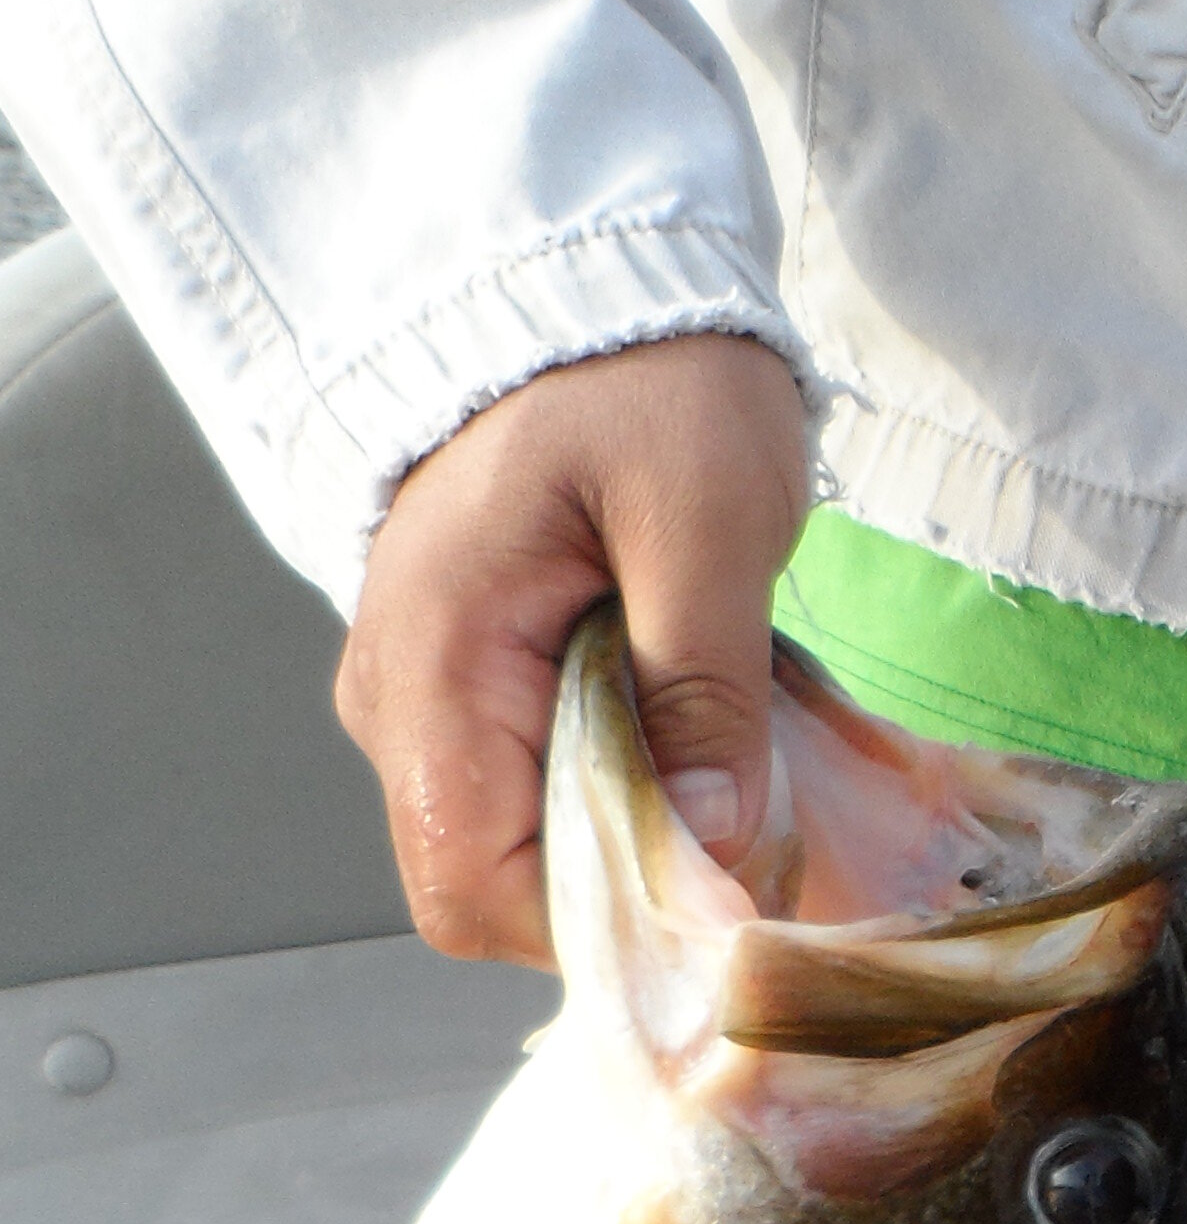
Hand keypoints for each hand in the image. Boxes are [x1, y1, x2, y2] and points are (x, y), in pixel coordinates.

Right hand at [335, 333, 811, 965]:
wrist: (601, 295)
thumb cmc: (650, 383)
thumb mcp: (709, 519)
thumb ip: (704, 688)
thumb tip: (713, 846)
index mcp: (435, 659)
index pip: (475, 888)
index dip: (600, 928)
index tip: (722, 903)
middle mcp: (400, 699)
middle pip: (494, 889)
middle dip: (625, 896)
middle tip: (749, 846)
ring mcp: (426, 697)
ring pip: (519, 850)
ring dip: (631, 848)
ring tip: (731, 785)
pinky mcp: (472, 687)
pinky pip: (533, 793)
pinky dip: (619, 801)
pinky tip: (695, 751)